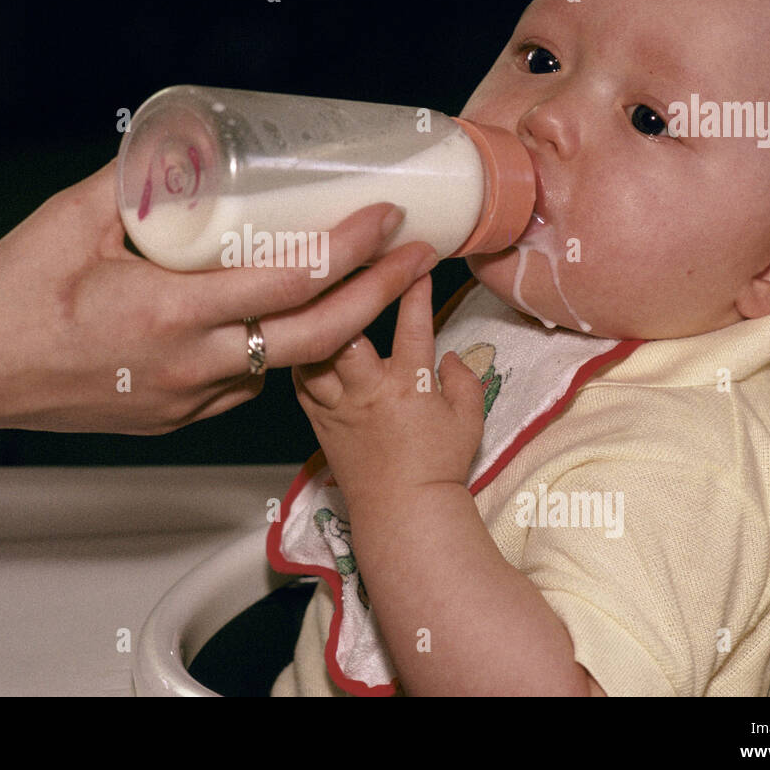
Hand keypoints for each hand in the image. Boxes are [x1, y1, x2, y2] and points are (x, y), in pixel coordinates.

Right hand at [0, 158, 443, 435]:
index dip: (350, 250)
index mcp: (171, 312)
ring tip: (358, 283)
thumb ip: (135, 182)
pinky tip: (270, 321)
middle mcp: (191, 365)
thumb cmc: (10, 298)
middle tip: (418, 257)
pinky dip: (269, 352)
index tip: (388, 219)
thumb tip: (181, 152)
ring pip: (282, 365)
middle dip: (378, 295)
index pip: (288, 283)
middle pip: (316, 337)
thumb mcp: (71, 220)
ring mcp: (185, 400)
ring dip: (327, 328)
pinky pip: (242, 382)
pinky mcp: (174, 418)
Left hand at [292, 273, 486, 505]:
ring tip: (318, 298)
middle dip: (347, 294)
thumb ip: (463, 380)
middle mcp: (367, 390)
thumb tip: (448, 356)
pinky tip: (305, 342)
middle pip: (345, 332)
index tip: (416, 257)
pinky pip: (300, 382)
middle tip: (345, 263)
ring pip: (312, 355)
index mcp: (407, 386)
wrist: (403, 513)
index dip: (414, 287)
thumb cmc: (439, 466)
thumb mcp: (469, 419)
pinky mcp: (319, 421)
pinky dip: (302, 359)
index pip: (413, 324)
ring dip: (314, 324)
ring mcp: (337, 405)